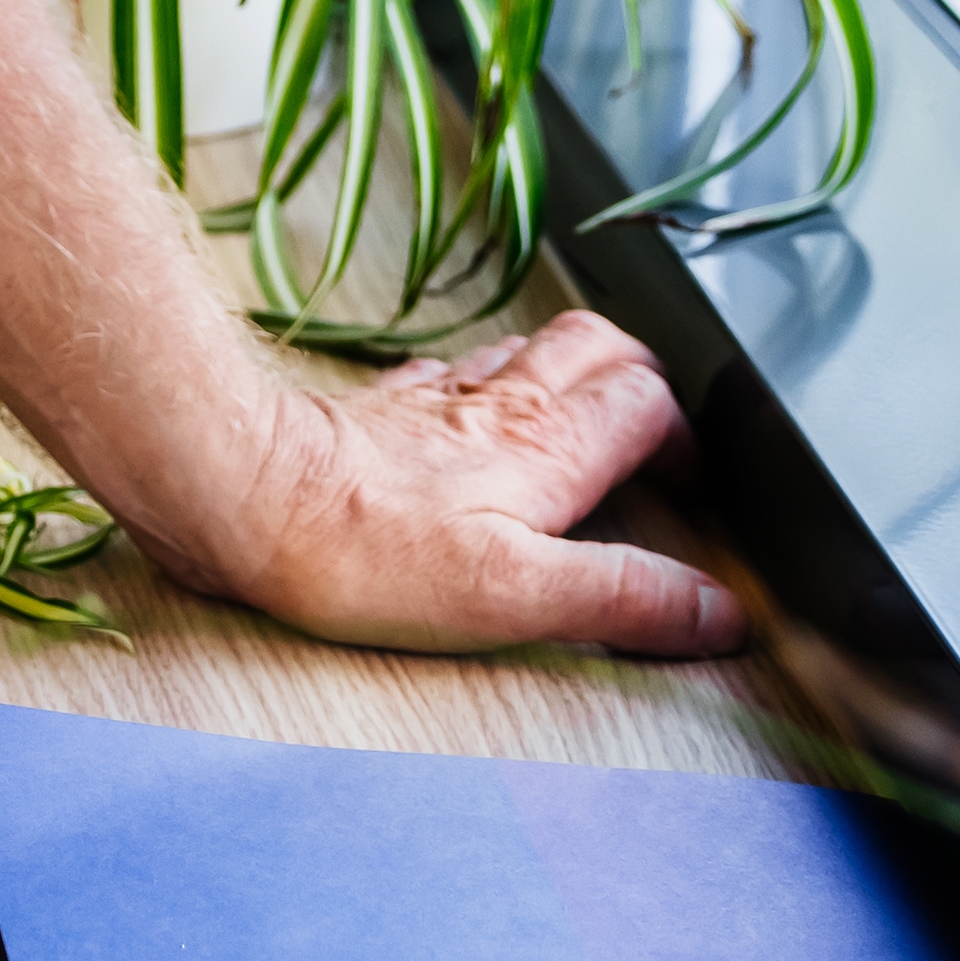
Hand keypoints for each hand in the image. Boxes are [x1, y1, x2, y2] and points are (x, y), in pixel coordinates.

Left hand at [158, 314, 742, 658]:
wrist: (244, 495)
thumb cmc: (370, 552)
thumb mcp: (516, 596)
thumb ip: (621, 597)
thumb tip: (715, 610)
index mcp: (547, 446)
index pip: (646, 405)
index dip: (681, 440)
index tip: (687, 488)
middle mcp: (501, 404)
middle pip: (598, 349)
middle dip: (637, 379)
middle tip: (647, 435)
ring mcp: (437, 398)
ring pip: (530, 350)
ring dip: (567, 372)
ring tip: (576, 416)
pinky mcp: (381, 407)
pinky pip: (451, 374)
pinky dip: (483, 384)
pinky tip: (468, 418)